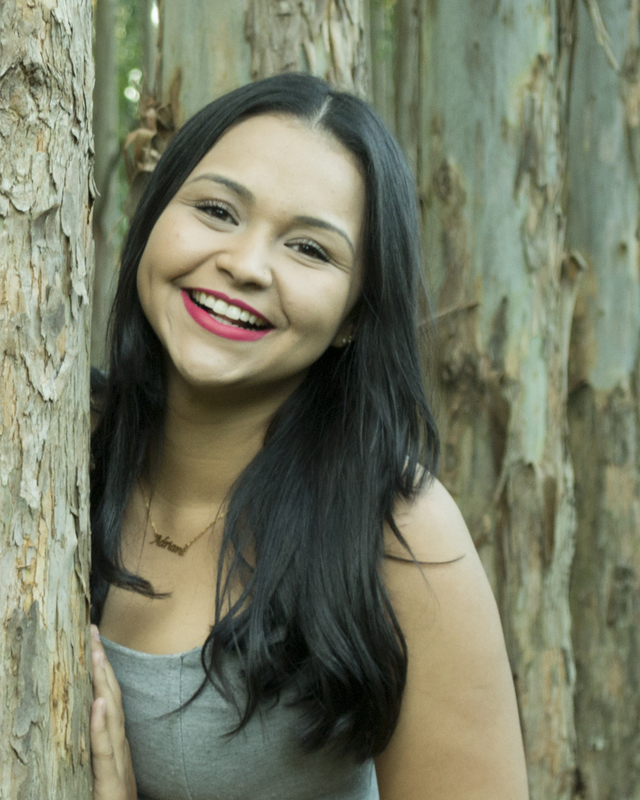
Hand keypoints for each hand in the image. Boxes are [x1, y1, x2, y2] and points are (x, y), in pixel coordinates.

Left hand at [90, 625, 136, 799]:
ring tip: (97, 655)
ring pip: (111, 716)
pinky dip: (101, 725)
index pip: (109, 698)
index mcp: (117, 743)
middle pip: (111, 697)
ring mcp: (118, 763)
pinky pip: (104, 749)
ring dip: (104, 684)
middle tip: (93, 632)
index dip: (103, 669)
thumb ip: (104, 748)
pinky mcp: (110, 782)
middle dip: (102, 664)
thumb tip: (95, 718)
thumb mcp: (108, 772)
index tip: (94, 641)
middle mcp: (120, 747)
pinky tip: (98, 703)